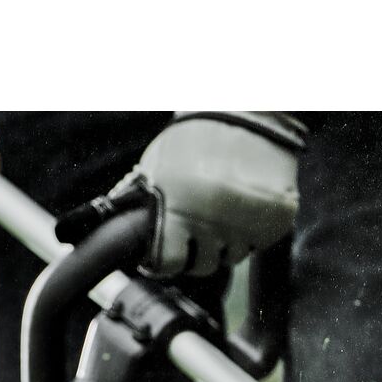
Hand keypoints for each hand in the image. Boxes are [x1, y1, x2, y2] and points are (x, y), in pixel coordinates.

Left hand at [67, 112, 307, 277]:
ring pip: (234, 256)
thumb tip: (104, 233)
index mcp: (179, 209)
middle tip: (193, 232)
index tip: (160, 257)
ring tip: (219, 214)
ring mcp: (250, 225)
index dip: (161, 264)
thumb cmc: (192, 141)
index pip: (167, 264)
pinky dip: (251, 232)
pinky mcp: (277, 222)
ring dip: (225, 242)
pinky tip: (242, 209)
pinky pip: (259, 242)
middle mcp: (216, 223)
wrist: (246, 115)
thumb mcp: (154, 169)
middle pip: (204, 266)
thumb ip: (139, 203)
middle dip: (195, 252)